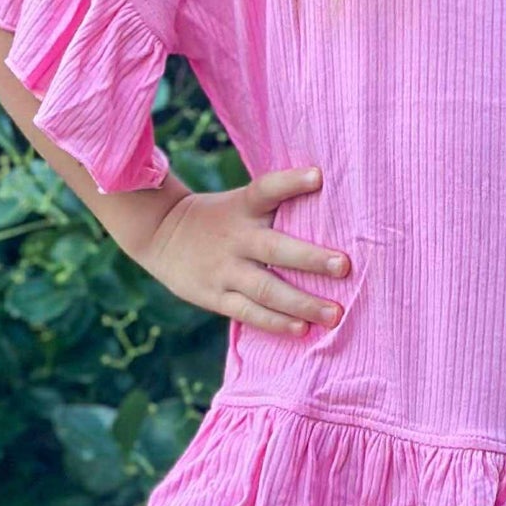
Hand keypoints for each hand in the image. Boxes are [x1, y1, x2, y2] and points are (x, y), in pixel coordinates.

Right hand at [141, 166, 349, 336]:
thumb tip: (331, 205)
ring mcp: (225, 270)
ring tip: (334, 314)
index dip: (292, 182)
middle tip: (344, 266)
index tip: (318, 176)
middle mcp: (237, 238)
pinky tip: (302, 329)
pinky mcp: (216, 296)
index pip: (267, 189)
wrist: (161, 233)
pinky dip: (276, 322)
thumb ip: (278, 207)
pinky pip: (249, 313)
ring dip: (303, 303)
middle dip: (312, 259)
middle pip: (276, 249)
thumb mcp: (241, 203)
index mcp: (244, 208)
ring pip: (267, 289)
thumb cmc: (221, 218)